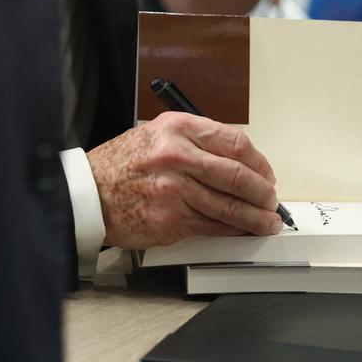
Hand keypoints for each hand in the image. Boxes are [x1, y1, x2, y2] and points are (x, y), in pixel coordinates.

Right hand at [86, 111, 282, 248]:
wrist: (90, 192)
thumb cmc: (124, 164)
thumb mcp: (158, 134)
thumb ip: (196, 142)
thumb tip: (238, 161)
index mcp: (178, 129)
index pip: (234, 142)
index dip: (258, 161)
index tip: (266, 172)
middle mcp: (178, 156)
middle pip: (237, 175)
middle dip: (262, 192)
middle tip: (271, 199)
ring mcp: (174, 190)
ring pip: (229, 206)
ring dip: (255, 217)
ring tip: (267, 221)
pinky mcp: (170, 220)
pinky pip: (212, 227)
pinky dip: (233, 231)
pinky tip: (242, 232)